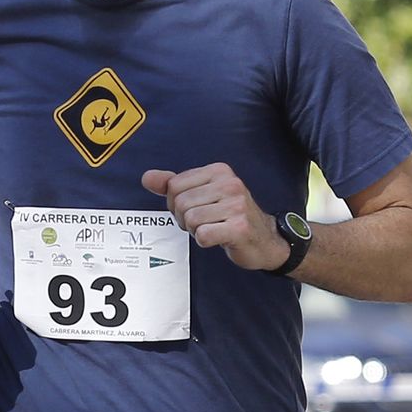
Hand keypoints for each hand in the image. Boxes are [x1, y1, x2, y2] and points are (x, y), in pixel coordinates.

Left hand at [141, 165, 287, 270]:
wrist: (264, 240)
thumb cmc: (231, 217)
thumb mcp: (202, 194)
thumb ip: (173, 185)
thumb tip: (147, 178)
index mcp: (219, 171)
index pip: (174, 185)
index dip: (175, 203)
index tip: (194, 209)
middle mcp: (230, 183)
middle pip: (180, 203)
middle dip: (184, 219)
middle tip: (204, 222)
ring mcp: (236, 205)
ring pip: (190, 220)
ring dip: (195, 231)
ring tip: (213, 228)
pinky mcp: (239, 227)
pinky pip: (202, 235)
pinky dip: (204, 241)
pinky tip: (219, 237)